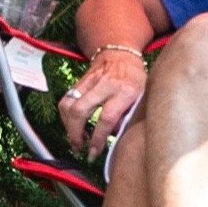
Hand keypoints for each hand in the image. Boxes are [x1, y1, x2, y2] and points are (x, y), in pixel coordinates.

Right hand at [58, 47, 147, 161]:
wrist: (121, 54)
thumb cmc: (135, 79)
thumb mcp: (141, 98)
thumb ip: (128, 118)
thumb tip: (113, 137)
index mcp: (125, 91)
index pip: (106, 118)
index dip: (98, 138)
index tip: (94, 152)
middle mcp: (105, 85)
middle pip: (80, 111)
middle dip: (75, 133)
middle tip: (78, 148)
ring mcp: (90, 81)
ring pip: (68, 105)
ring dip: (67, 126)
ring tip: (74, 139)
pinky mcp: (79, 81)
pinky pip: (65, 99)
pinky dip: (65, 116)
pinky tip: (71, 125)